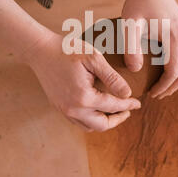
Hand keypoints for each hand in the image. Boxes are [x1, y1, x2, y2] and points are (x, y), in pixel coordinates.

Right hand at [25, 31, 140, 130]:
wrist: (39, 50)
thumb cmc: (67, 50)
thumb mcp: (94, 58)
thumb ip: (112, 77)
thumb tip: (127, 93)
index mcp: (84, 97)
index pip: (113, 106)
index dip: (128, 105)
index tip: (138, 103)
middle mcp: (73, 109)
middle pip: (102, 125)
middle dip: (118, 119)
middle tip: (128, 110)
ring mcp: (64, 110)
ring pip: (89, 126)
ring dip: (104, 122)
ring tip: (114, 111)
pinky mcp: (58, 107)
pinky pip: (78, 121)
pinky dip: (91, 119)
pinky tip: (97, 108)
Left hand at [122, 0, 177, 98]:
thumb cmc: (138, 2)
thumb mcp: (129, 24)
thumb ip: (131, 48)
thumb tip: (135, 70)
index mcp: (175, 38)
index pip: (173, 72)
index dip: (163, 87)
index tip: (151, 95)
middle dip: (172, 86)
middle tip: (157, 95)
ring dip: (177, 78)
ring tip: (162, 86)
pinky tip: (165, 69)